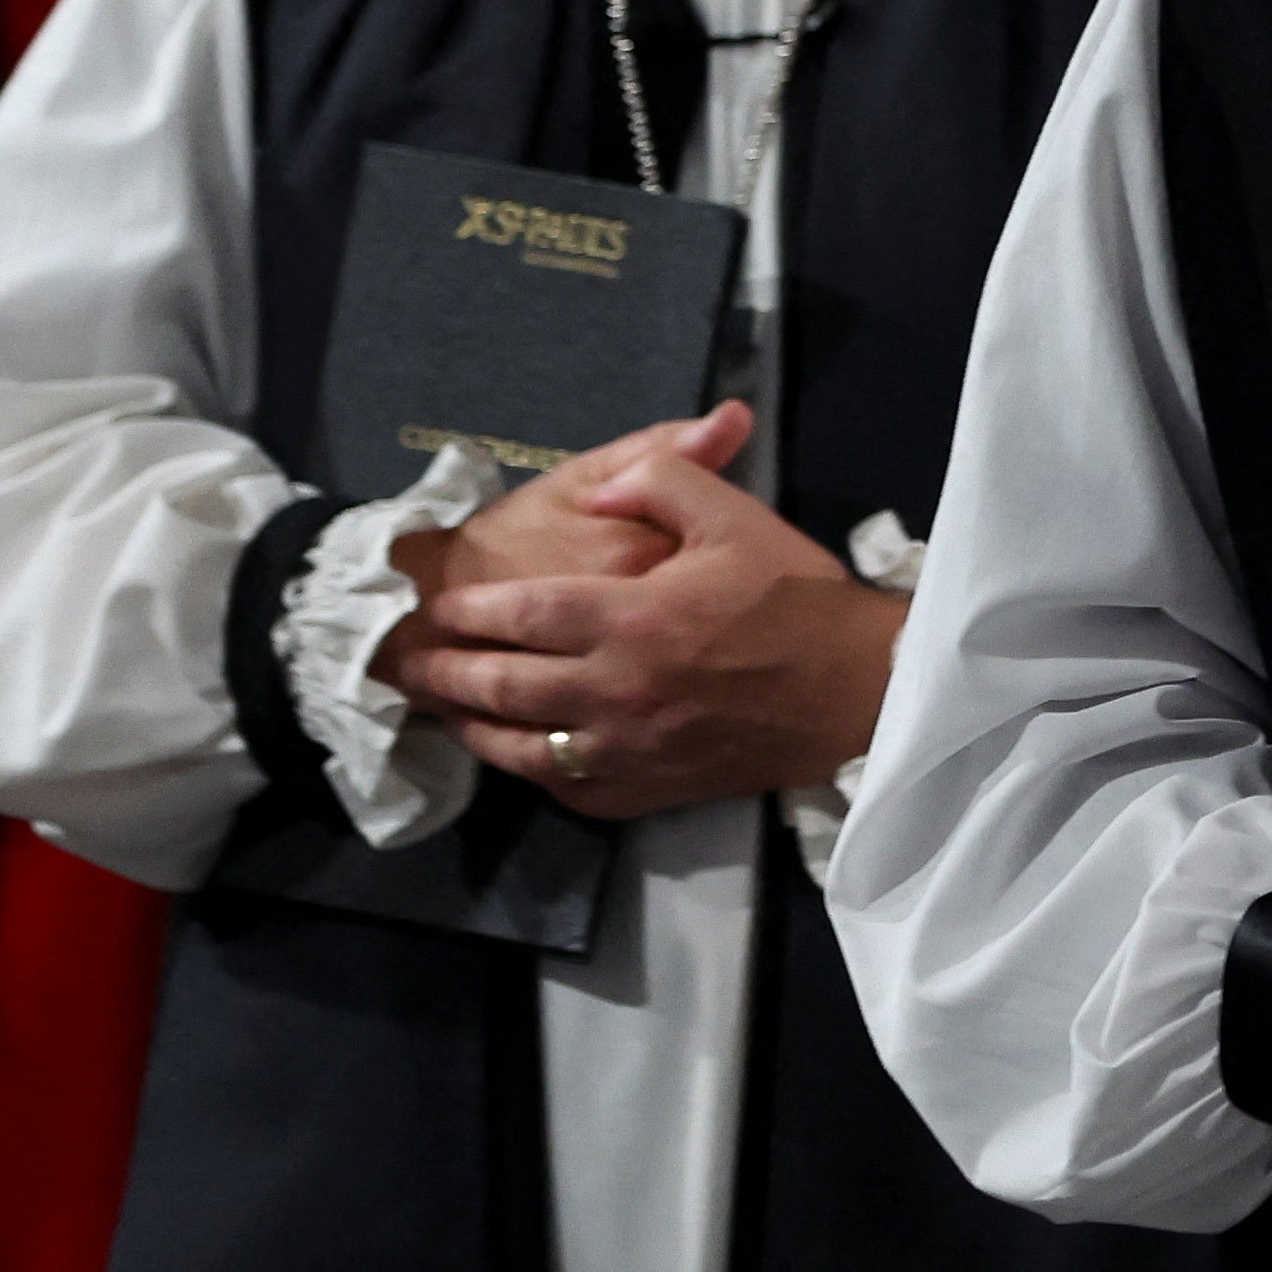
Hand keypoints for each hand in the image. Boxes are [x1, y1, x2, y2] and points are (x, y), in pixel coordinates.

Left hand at [390, 404, 907, 817]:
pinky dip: (535, 773)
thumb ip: (662, 480)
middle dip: (452, 673)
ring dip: (476, 730)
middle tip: (413, 663)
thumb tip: (606, 483)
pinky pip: (572, 790)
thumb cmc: (797, 599)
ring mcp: (630, 750)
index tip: (438, 607)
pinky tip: (521, 757)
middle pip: (507, 688)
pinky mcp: (651, 791)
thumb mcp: (734, 516)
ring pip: (526, 750)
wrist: (858, 691)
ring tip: (446, 712)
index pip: (523, 617)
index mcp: (631, 620)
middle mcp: (617, 692)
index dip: (472, 611)